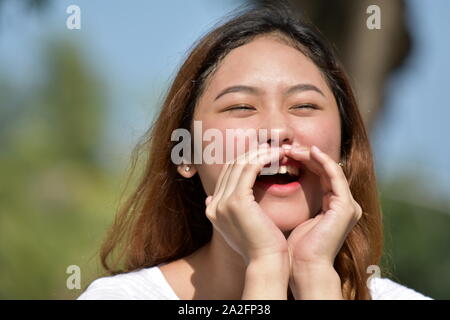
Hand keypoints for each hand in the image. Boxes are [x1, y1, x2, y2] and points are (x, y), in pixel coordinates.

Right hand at [205, 144, 288, 264]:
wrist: (265, 262)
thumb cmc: (260, 246)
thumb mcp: (237, 225)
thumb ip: (225, 211)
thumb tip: (210, 199)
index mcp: (213, 209)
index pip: (227, 176)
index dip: (244, 162)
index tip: (262, 155)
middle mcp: (214, 204)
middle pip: (231, 167)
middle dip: (251, 154)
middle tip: (270, 148)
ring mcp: (223, 202)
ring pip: (240, 164)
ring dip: (260, 154)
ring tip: (277, 150)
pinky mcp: (237, 201)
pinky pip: (249, 169)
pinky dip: (263, 159)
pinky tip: (276, 156)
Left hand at [284, 145, 362, 297]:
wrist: (303, 267)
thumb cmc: (293, 247)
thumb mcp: (291, 216)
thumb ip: (290, 200)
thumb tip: (261, 187)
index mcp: (332, 206)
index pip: (318, 174)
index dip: (301, 161)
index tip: (280, 155)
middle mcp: (343, 203)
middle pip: (324, 169)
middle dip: (304, 156)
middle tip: (284, 148)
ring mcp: (347, 205)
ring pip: (329, 168)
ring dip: (310, 155)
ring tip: (291, 148)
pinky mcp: (345, 206)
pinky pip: (335, 175)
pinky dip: (322, 161)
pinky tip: (308, 152)